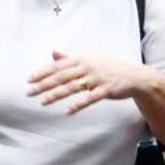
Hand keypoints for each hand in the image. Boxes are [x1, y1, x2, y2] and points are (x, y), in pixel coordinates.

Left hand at [28, 50, 159, 113]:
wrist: (136, 76)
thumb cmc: (109, 68)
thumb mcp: (89, 61)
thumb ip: (69, 58)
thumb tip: (52, 53)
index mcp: (82, 59)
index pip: (58, 66)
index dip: (42, 73)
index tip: (29, 80)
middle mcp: (88, 67)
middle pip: (62, 76)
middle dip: (44, 84)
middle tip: (29, 92)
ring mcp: (97, 78)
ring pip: (73, 87)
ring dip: (56, 95)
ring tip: (43, 102)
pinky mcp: (106, 90)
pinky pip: (90, 98)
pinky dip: (78, 105)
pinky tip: (67, 111)